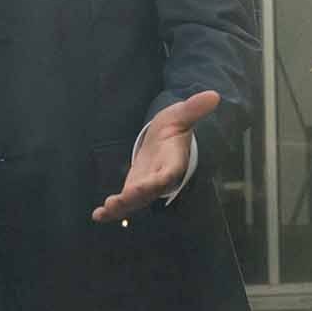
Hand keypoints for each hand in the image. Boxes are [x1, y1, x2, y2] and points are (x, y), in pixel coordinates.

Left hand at [94, 91, 221, 224]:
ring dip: (122, 207)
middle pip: (150, 191)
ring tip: (106, 209)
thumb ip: (193, 109)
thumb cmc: (174, 127)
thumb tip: (214, 95)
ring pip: (136, 201)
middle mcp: (160, 178)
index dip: (157, 180)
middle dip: (137, 196)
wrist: (165, 139)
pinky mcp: (134, 189)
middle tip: (123, 199)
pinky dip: (112, 211)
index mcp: (173, 162)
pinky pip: (125, 202)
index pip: (168, 173)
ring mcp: (146, 186)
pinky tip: (98, 215)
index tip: (145, 185)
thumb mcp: (181, 115)